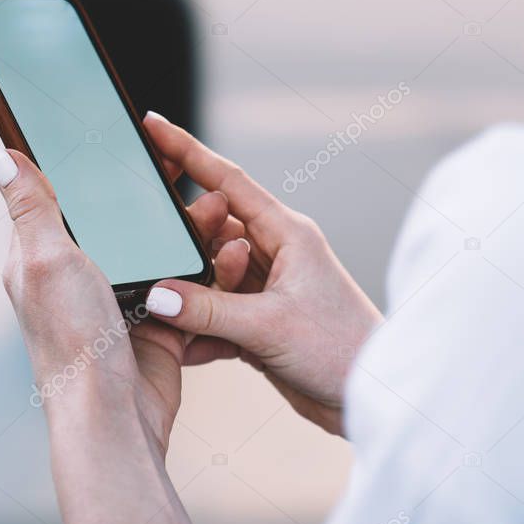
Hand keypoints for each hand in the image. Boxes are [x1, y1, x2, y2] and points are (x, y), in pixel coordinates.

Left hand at [0, 148, 248, 523]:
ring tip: (221, 209)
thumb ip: (31, 207)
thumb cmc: (72, 342)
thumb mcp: (45, 261)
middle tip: (187, 169)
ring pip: (164, 249)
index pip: (68, 198)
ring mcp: (124, 299)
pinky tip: (230, 251)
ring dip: (193, 228)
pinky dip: (212, 267)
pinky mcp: (160, 320)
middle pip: (126, 221)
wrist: (115, 414)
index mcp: (45, 257)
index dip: (97, 169)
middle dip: (159, 196)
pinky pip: (190, 283)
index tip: (129, 141)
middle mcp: (83, 277)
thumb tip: (1, 157)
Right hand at [141, 113, 384, 435]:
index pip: (228, 181)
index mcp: (288, 234)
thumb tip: (158, 292)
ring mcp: (268, 288)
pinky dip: (201, 329)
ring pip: (211, 275)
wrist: (370, 398)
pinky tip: (188, 348)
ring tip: (180, 315)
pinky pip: (217, 313)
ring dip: (194, 294)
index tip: (152, 126)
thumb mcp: (268, 325)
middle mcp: (277, 254)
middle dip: (186, 245)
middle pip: (213, 230)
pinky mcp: (261, 322)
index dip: (188, 151)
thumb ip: (208, 309)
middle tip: (162, 261)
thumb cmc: (341, 349)